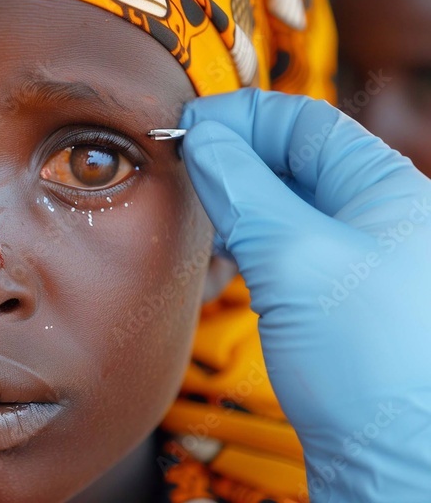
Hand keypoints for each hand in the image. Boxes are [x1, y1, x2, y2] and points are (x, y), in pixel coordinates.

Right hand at [180, 89, 430, 501]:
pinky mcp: (333, 298)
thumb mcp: (296, 259)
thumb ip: (245, 190)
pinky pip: (285, 244)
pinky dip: (248, 234)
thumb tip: (202, 139)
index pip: (306, 122)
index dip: (242, 116)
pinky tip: (222, 246)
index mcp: (387, 189)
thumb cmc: (369, 363)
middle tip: (181, 159)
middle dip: (236, 152)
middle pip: (296, 158)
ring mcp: (356, 258)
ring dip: (238, 193)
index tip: (188, 125)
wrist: (392, 459)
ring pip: (286, 201)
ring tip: (194, 198)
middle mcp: (378, 217)